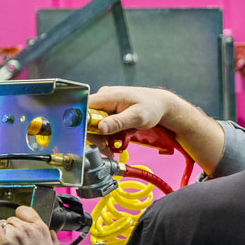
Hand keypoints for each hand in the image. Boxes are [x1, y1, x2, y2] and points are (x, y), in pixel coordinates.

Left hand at [0, 206, 60, 244]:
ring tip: (3, 244)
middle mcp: (27, 228)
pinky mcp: (3, 241)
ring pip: (2, 224)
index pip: (25, 211)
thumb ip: (53, 239)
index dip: (20, 216)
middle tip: (12, 240)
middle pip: (12, 219)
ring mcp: (14, 233)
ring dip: (1, 232)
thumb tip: (51, 233)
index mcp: (40, 228)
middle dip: (11, 228)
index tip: (18, 223)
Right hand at [88, 85, 225, 173]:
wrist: (162, 105)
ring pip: (94, 123)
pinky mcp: (109, 111)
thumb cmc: (152, 107)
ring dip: (101, 137)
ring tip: (110, 148)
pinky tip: (112, 143)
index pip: (84, 108)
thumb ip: (118, 122)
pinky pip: (101, 123)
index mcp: (108, 95)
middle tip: (106, 147)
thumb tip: (100, 127)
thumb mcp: (137, 117)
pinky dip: (106, 134)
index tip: (93, 136)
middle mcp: (103, 98)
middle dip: (95, 135)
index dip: (83, 123)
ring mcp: (106, 104)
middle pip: (87, 118)